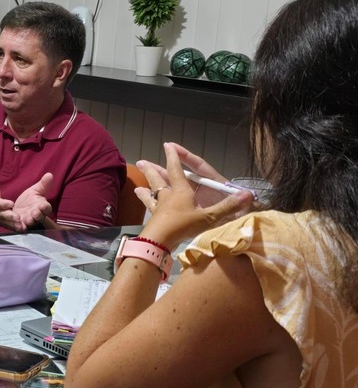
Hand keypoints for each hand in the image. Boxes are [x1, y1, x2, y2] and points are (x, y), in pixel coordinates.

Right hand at [0, 161, 19, 229]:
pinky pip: (7, 226)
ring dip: (12, 224)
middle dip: (8, 216)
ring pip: (4, 222)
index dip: (1, 204)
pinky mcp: (0, 222)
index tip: (11, 203)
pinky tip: (22, 229)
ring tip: (22, 226)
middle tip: (18, 217)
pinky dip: (14, 228)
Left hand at [12, 173, 53, 228]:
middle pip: (39, 216)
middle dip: (37, 215)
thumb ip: (43, 184)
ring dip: (29, 221)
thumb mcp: (35, 190)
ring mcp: (29, 221)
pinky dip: (20, 227)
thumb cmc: (29, 199)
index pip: (46, 207)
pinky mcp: (20, 225)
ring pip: (31, 222)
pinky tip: (18, 226)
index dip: (45, 207)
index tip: (42, 205)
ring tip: (28, 219)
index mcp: (42, 206)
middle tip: (35, 213)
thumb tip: (49, 174)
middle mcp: (37, 215)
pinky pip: (21, 227)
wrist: (17, 208)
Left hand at [135, 143, 254, 249]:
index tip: (168, 146)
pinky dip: (146, 203)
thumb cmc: (183, 225)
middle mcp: (168, 195)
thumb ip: (227, 207)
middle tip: (141, 162)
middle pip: (158, 179)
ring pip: (151, 193)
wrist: (159, 241)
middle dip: (152, 170)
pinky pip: (150, 208)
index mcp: (181, 190)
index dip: (174, 157)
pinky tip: (143, 204)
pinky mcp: (153, 219)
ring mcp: (159, 207)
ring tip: (137, 185)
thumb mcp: (208, 217)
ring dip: (145, 187)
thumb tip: (249, 195)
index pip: (176, 169)